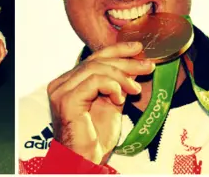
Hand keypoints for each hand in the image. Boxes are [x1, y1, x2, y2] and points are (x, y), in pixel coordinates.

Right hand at [47, 41, 154, 163]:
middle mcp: (61, 84)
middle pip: (96, 61)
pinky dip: (112, 86)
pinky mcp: (66, 100)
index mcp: (69, 82)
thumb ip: (119, 84)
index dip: (117, 50)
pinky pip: (95, 81)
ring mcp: (61, 91)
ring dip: (122, 76)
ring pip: (96, 68)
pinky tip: (120, 98)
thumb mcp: (112, 103)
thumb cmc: (96, 138)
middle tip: (147, 65)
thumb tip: (134, 64)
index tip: (138, 48)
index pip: (94, 58)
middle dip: (125, 61)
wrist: (85, 160)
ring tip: (135, 90)